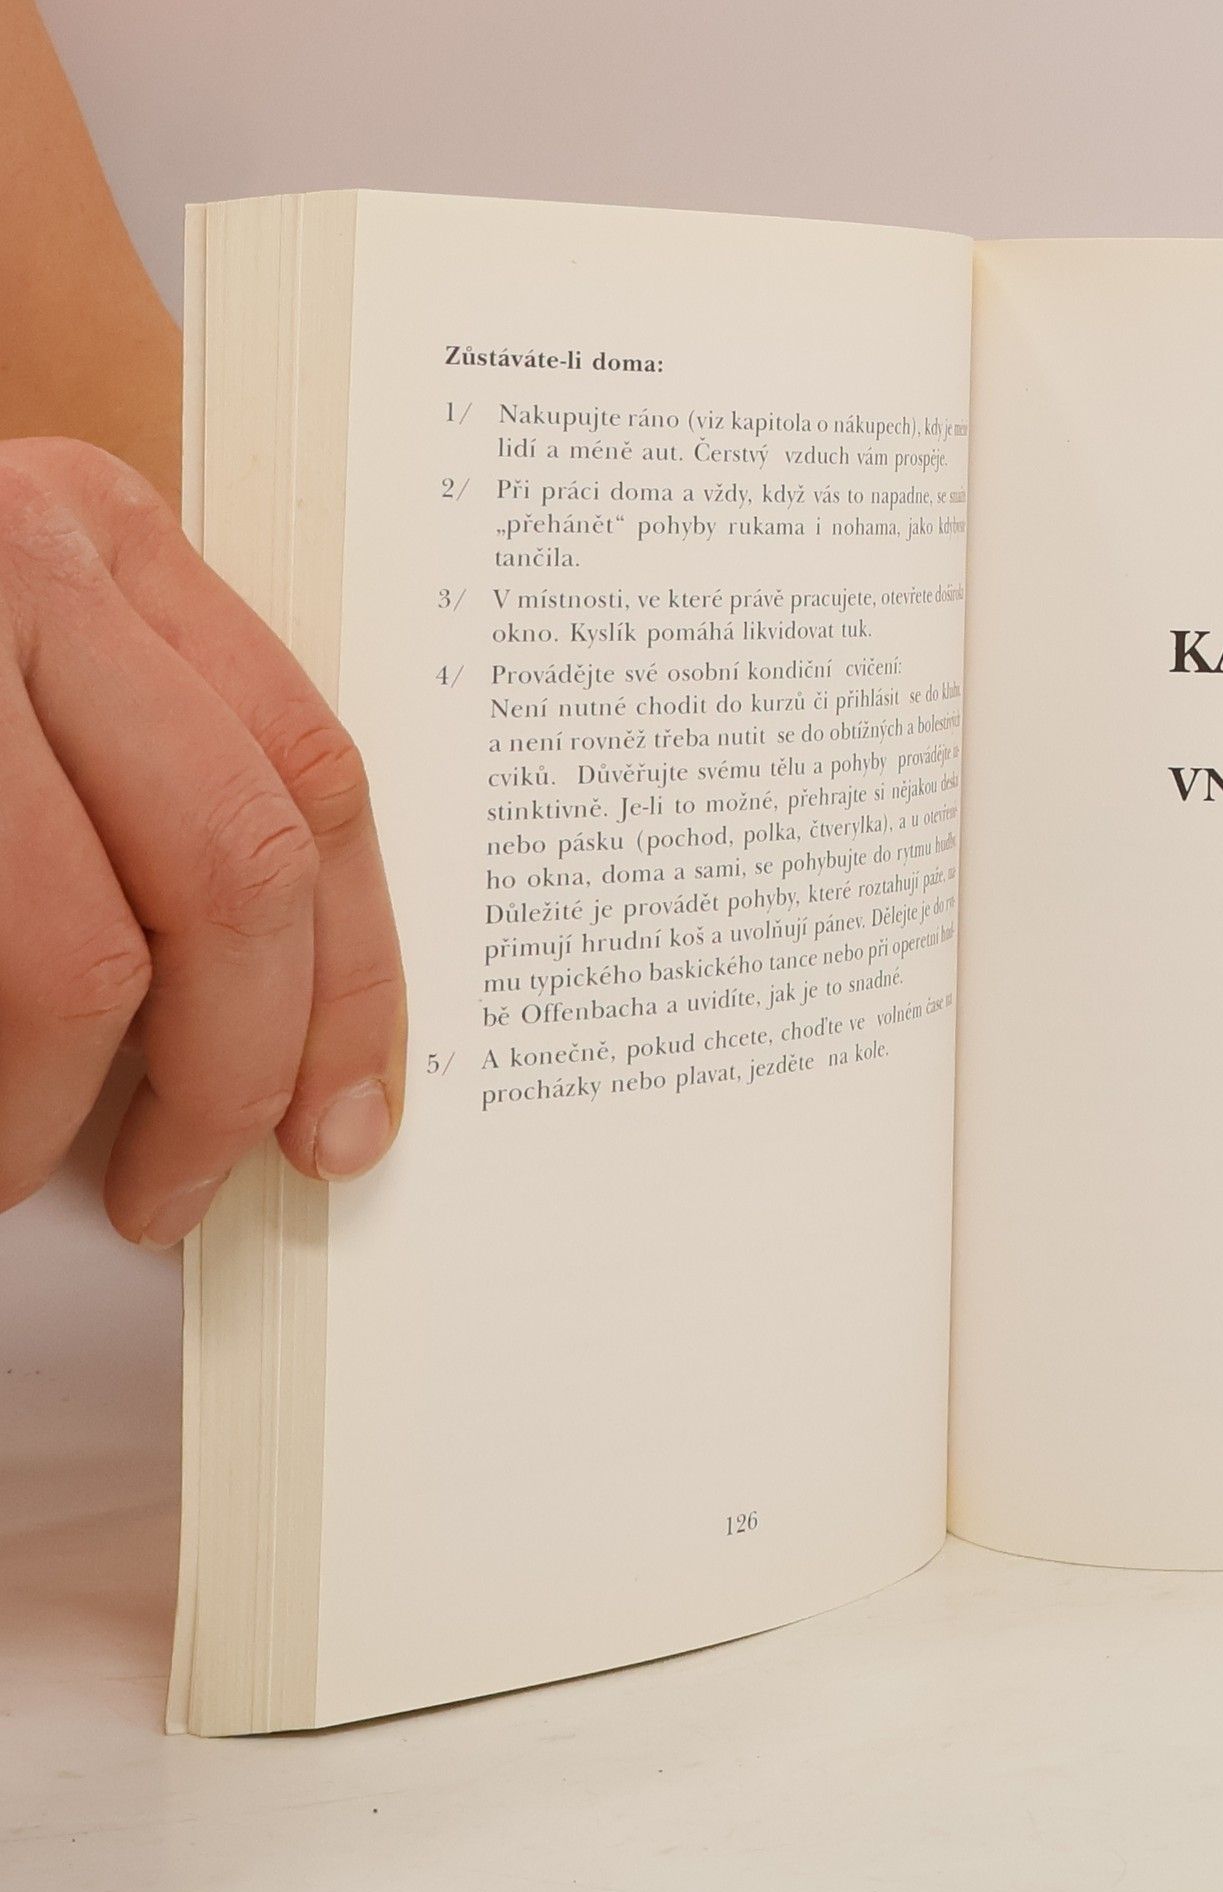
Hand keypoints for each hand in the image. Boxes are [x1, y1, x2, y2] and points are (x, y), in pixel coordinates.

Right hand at [0, 437, 404, 1244]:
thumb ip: (134, 772)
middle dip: (230, 1074)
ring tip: (10, 1177)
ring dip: (45, 1118)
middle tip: (181, 1191)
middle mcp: (17, 560)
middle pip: (234, 871)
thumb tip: (273, 1027)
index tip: (345, 1116)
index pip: (314, 783)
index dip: (352, 982)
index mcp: (104, 534)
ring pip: (77, 956)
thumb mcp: (15, 662)